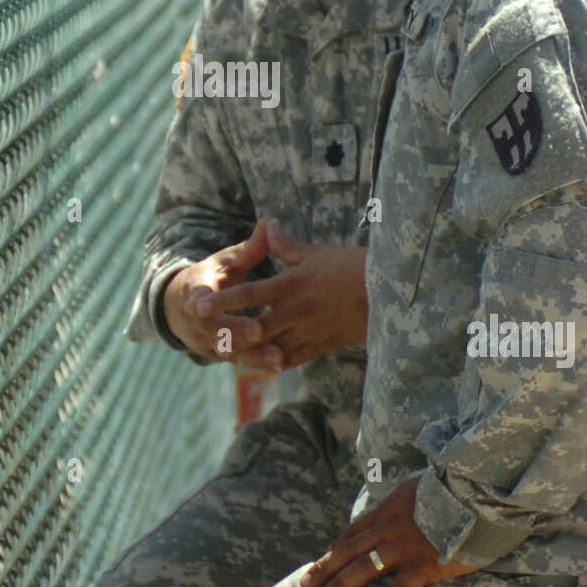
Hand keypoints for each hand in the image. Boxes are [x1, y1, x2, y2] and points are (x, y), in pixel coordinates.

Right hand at [163, 219, 276, 364]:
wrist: (182, 310)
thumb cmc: (212, 278)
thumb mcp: (225, 261)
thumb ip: (249, 248)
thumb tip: (270, 222)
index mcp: (195, 290)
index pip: (195, 296)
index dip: (200, 300)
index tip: (203, 303)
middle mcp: (197, 321)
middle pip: (213, 329)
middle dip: (233, 330)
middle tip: (257, 330)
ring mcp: (207, 341)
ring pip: (228, 350)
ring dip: (252, 354)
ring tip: (277, 356)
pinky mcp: (220, 355)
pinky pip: (239, 361)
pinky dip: (257, 364)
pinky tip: (280, 365)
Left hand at [194, 218, 366, 371]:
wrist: (388, 294)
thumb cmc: (352, 267)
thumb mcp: (317, 253)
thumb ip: (286, 246)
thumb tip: (267, 224)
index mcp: (292, 285)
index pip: (250, 293)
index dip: (222, 300)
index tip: (198, 304)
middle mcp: (296, 311)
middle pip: (254, 327)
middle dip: (227, 332)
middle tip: (203, 334)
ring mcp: (308, 332)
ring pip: (270, 348)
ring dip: (246, 352)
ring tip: (222, 353)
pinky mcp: (320, 346)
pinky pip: (291, 359)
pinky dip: (273, 362)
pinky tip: (258, 362)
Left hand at [299, 475, 476, 586]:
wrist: (474, 493)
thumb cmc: (454, 490)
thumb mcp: (420, 489)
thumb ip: (407, 503)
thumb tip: (405, 507)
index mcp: (387, 510)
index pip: (354, 531)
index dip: (336, 548)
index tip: (323, 560)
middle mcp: (388, 528)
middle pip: (348, 549)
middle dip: (325, 567)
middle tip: (305, 584)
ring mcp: (402, 547)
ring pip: (363, 567)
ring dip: (341, 584)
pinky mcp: (422, 564)